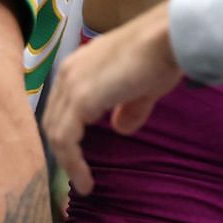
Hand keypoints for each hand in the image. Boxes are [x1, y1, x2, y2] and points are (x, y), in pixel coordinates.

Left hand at [42, 2, 182, 193]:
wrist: (168, 38)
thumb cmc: (161, 56)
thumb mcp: (143, 88)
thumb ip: (129, 108)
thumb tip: (121, 128)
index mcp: (78, 66)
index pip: (61, 106)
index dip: (66, 133)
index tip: (76, 157)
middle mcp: (67, 73)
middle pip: (54, 120)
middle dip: (63, 151)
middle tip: (77, 175)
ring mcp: (71, 85)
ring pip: (57, 133)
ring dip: (68, 163)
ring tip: (83, 184)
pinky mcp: (80, 100)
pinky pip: (66, 140)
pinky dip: (73, 164)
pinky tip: (85, 181)